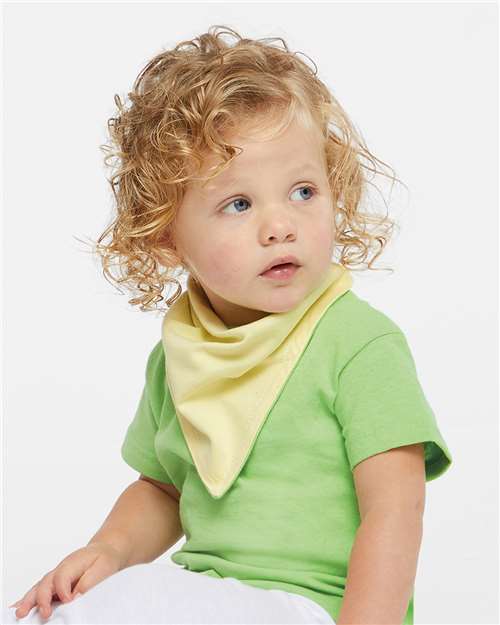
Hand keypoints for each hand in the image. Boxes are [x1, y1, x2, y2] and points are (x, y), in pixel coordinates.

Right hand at [8, 542, 123, 620]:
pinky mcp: (52, 585)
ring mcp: (54, 577)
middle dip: (42, 598)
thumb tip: (76, 597)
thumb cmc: (103, 559)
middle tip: (45, 613)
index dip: (63, 590)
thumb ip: (89, 582)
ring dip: (29, 601)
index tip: (69, 601)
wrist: (103, 552)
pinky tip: (20, 609)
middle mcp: (60, 569)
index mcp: (73, 562)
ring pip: (38, 588)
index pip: (62, 576)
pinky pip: (37, 592)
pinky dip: (28, 601)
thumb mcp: (103, 567)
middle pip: (46, 582)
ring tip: (22, 613)